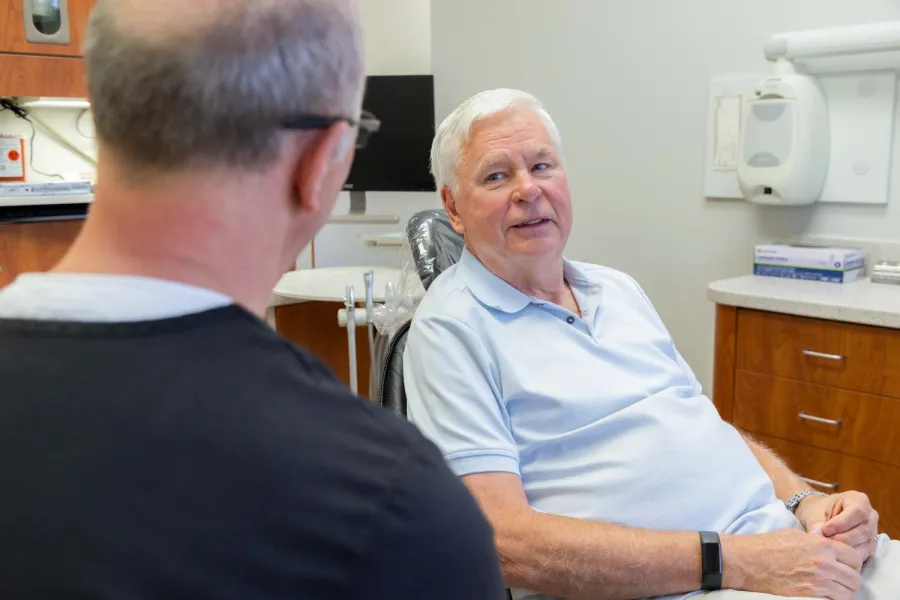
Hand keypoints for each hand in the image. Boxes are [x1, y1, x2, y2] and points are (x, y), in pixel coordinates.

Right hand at [722, 528, 862, 599]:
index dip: (851, 562)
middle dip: (849, 579)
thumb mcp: (795, 535)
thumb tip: (828, 542)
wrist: (748, 561)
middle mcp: (824, 565)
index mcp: (822, 546)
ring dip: (842, 592)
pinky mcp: (809, 597)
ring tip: (832, 589)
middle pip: (854, 578)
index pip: (855, 558)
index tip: (844, 565)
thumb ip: (817, 540)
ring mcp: (817, 583)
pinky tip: (823, 595)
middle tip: (840, 579)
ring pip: (847, 594)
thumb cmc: (768, 545)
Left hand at [796, 491, 879, 564]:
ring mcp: (873, 531)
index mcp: (859, 500)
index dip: (842, 523)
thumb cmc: (819, 510)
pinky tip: (836, 554)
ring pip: (865, 544)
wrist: (820, 515)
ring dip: (846, 548)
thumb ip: (818, 524)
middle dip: (842, 538)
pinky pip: (864, 553)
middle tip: (825, 542)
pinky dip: (849, 555)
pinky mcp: (870, 545)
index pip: (858, 512)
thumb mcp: (816, 513)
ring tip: (828, 547)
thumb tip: (817, 537)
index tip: (825, 530)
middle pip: (863, 530)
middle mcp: (870, 515)